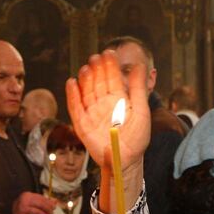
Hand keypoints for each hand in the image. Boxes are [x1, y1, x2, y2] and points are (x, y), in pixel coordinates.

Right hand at [12, 191, 55, 213]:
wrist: (14, 210)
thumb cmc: (26, 204)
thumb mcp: (34, 199)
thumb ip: (44, 200)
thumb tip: (55, 201)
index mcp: (28, 195)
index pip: (41, 199)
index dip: (49, 203)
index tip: (54, 206)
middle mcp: (24, 201)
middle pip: (40, 205)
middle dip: (48, 209)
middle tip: (51, 212)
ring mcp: (22, 210)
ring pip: (37, 213)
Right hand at [66, 51, 150, 171]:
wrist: (127, 160)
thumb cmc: (137, 137)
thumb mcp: (141, 110)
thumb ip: (138, 88)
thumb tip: (140, 65)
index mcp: (118, 99)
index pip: (112, 78)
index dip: (110, 66)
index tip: (108, 53)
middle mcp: (104, 103)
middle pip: (98, 82)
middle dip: (97, 69)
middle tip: (96, 57)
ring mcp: (92, 112)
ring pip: (86, 92)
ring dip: (85, 79)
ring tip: (86, 68)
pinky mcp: (82, 124)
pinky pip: (75, 108)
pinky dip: (72, 96)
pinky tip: (71, 82)